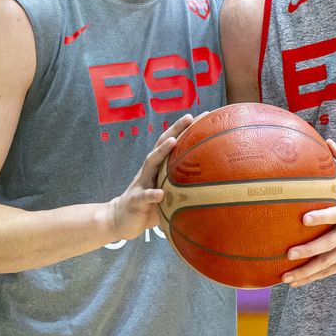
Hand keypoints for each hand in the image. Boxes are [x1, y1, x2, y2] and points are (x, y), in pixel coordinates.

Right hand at [106, 114, 193, 238]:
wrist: (121, 219)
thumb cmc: (150, 205)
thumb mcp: (168, 192)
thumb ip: (184, 186)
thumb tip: (214, 184)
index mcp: (159, 167)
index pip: (173, 143)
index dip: (186, 129)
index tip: (204, 116)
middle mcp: (150, 170)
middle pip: (161, 144)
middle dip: (175, 130)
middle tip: (190, 117)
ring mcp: (141, 183)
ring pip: (150, 163)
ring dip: (161, 152)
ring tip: (173, 142)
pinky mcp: (135, 200)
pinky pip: (144, 196)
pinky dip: (151, 194)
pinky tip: (160, 193)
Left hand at [281, 140, 335, 286]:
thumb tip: (327, 141)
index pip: (335, 215)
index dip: (321, 218)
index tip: (303, 219)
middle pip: (328, 244)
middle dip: (308, 251)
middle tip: (289, 253)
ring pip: (326, 263)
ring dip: (306, 271)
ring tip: (285, 277)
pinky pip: (329, 271)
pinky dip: (313, 278)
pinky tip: (295, 283)